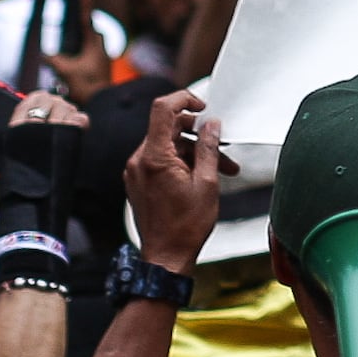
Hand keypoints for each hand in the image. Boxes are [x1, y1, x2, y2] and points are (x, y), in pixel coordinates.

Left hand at [126, 85, 222, 271]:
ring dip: (193, 152)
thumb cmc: (185, 227)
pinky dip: (181, 162)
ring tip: (221, 169)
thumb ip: (207, 148)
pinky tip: (201, 177)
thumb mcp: (206, 184)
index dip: (184, 99)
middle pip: (168, 128)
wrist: (165, 257)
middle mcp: (139, 160)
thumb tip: (211, 125)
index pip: (163, 109)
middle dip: (198, 134)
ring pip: (167, 146)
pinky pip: (160, 160)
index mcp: (154, 158)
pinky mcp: (138, 181)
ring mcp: (136, 171)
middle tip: (222, 147)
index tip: (203, 106)